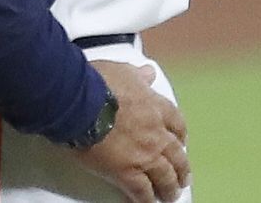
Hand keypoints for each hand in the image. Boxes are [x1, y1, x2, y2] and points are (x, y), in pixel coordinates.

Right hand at [72, 61, 189, 202]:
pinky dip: (146, 199)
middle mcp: (156, 133)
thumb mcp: (120, 70)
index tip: (180, 141)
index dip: (180, 135)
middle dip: (181, 168)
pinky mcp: (126, 172)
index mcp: (155, 107)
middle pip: (176, 155)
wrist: (78, 100)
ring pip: (164, 176)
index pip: (176, 123)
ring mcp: (144, 155)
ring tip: (170, 194)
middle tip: (182, 176)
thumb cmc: (95, 81)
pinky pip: (142, 191)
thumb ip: (137, 75)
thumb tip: (148, 73)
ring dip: (169, 187)